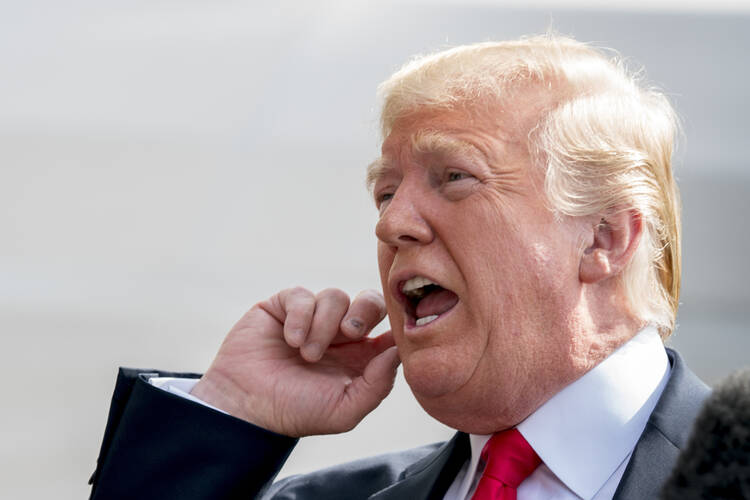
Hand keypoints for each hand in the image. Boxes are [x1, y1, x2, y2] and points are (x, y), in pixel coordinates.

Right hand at [190, 287, 399, 436]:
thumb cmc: (296, 412)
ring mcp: (312, 317)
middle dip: (364, 311)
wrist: (246, 407)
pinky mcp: (284, 306)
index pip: (389, 326)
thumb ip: (378, 384)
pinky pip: (302, 295)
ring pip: (335, 296)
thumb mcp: (345, 410)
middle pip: (369, 301)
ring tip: (307, 354)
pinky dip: (300, 316)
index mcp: (361, 356)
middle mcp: (340, 334)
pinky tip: (290, 340)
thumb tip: (398, 351)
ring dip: (323, 325)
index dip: (394, 322)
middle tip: (351, 333)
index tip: (393, 330)